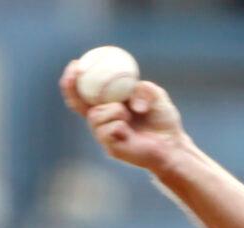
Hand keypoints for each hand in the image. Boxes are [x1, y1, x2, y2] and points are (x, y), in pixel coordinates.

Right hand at [59, 60, 184, 172]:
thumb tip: (129, 103)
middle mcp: (102, 119)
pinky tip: (130, 132)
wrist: (173, 145)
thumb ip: (144, 89)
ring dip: (112, 110)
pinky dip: (119, 125)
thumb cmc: (163, 120)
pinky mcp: (110, 148)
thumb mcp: (156, 96)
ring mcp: (104, 135)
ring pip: (95, 116)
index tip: (77, 62)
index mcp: (108, 104)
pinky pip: (106, 131)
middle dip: (70, 86)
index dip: (75, 77)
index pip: (85, 90)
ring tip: (128, 114)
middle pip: (76, 103)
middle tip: (77, 71)